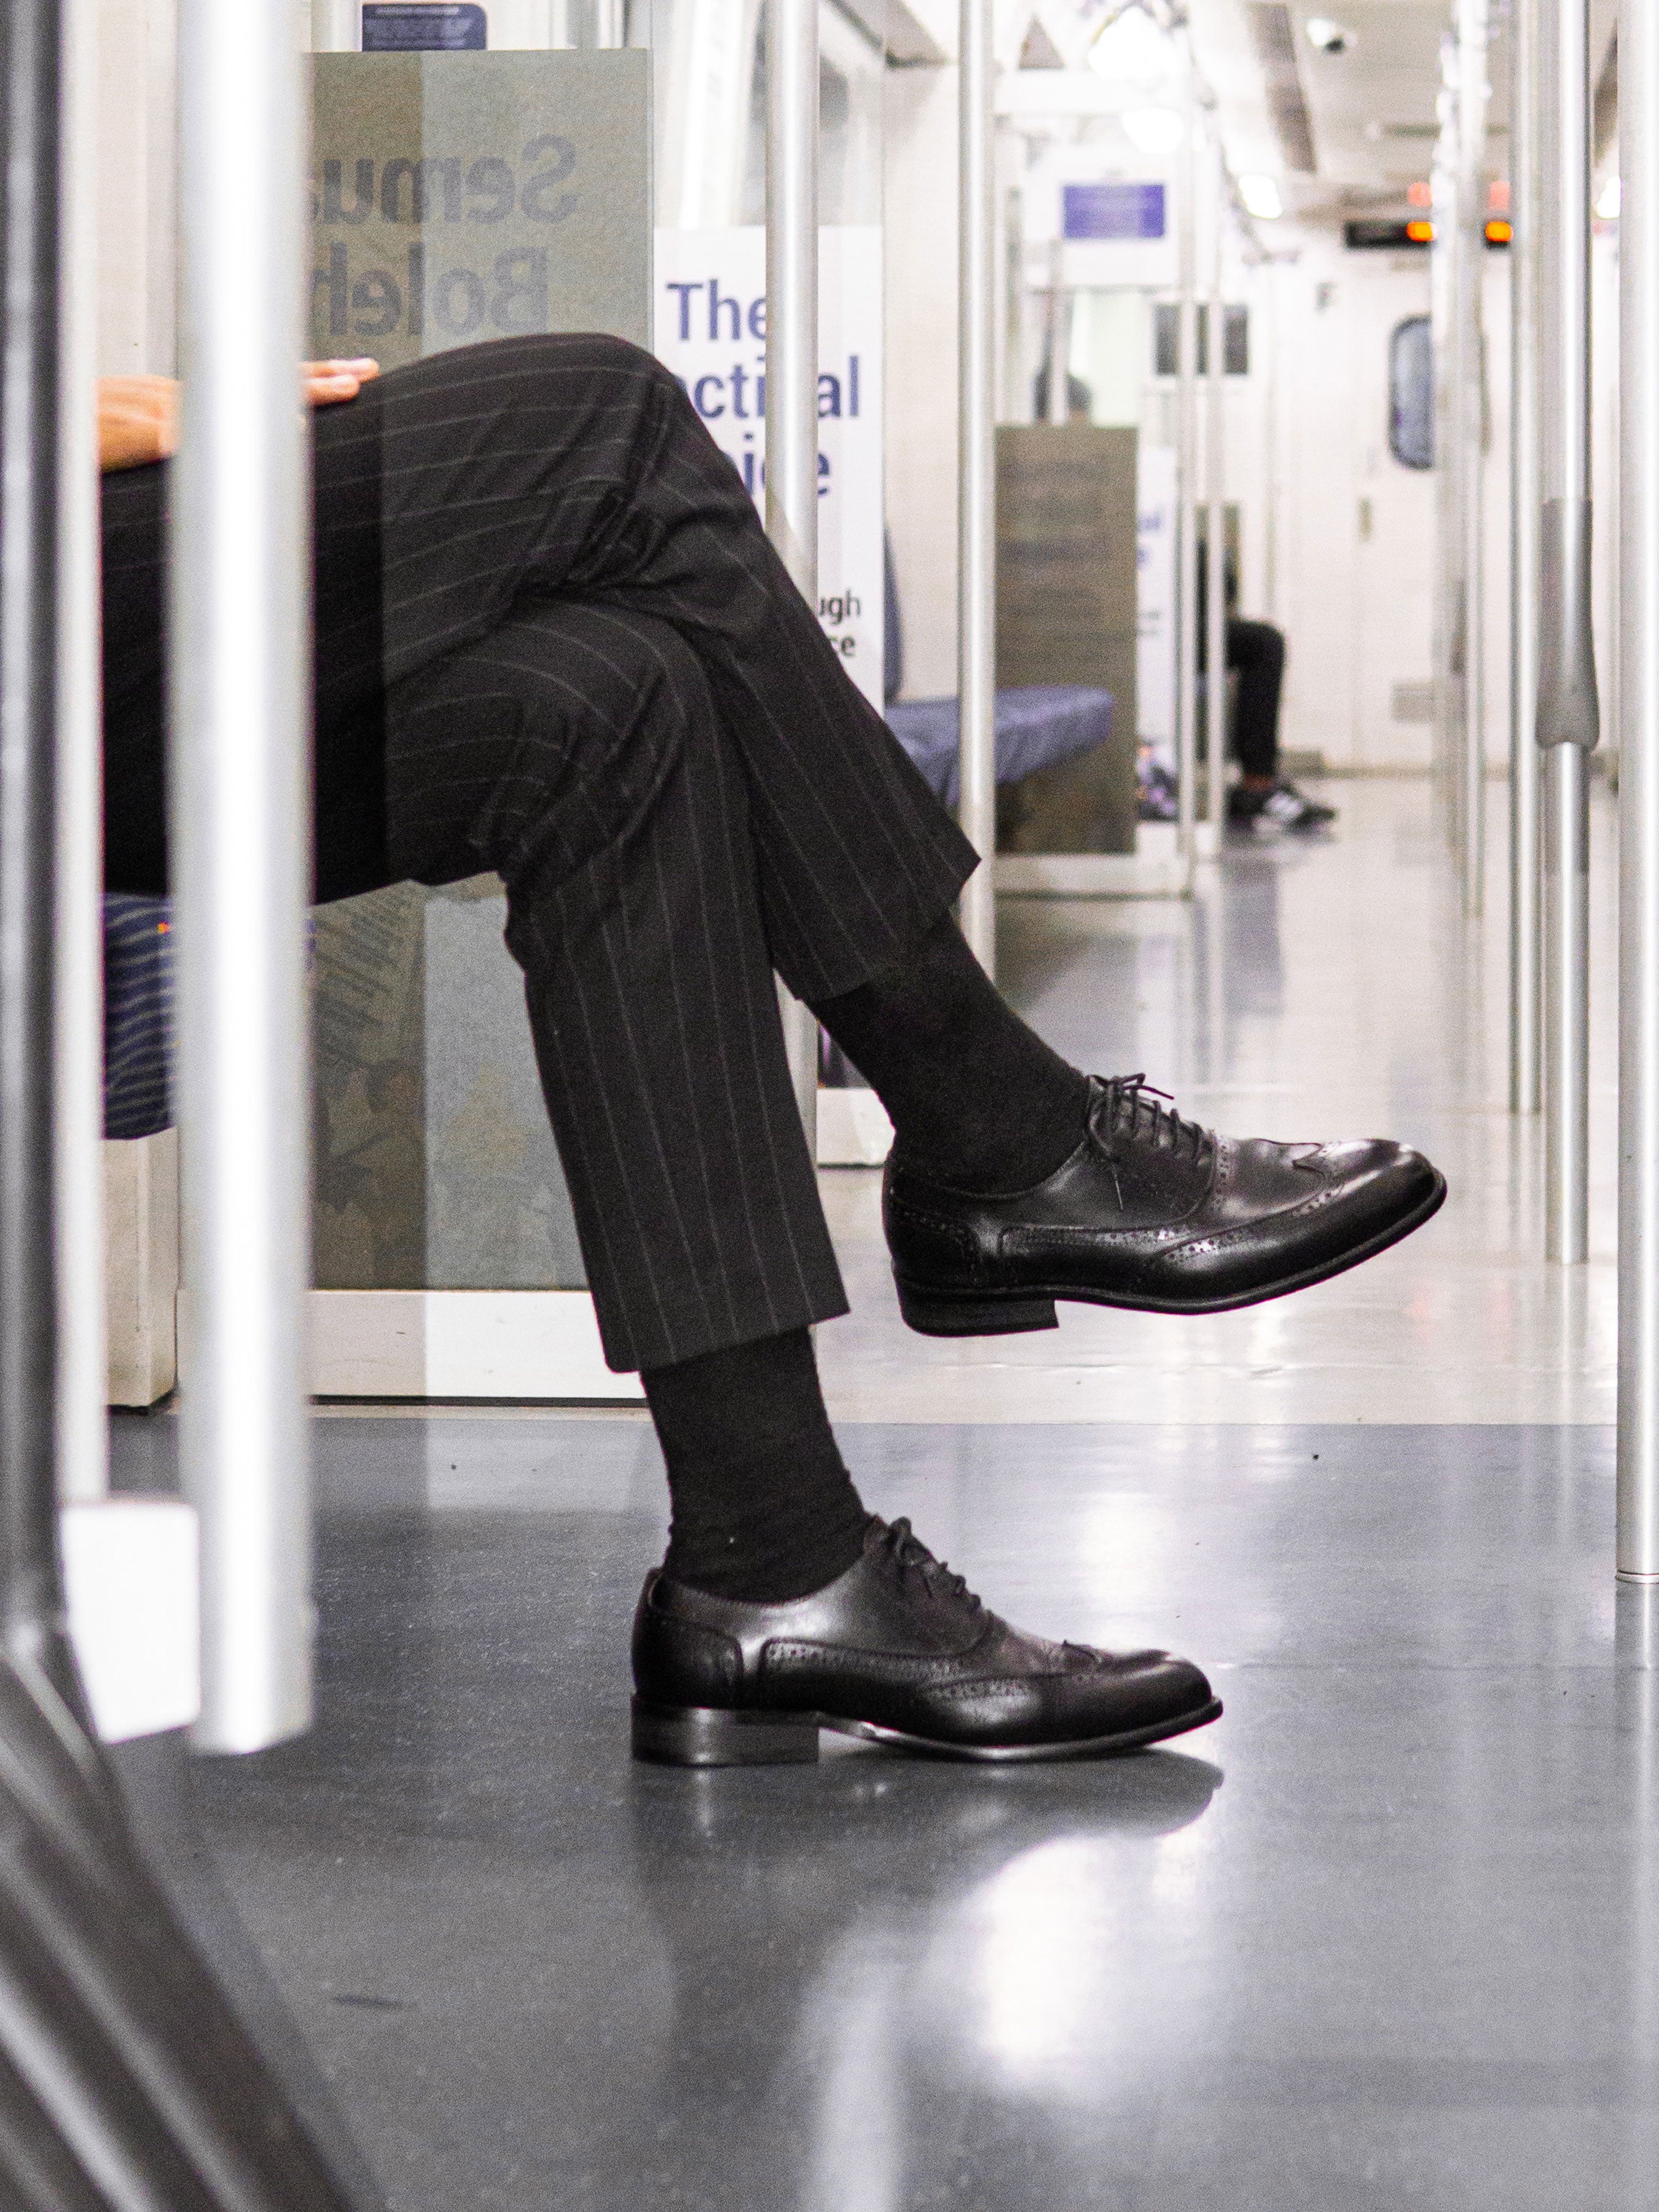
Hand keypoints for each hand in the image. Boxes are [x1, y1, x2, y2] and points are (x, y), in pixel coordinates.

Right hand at [97, 358, 381, 472]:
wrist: (39, 433)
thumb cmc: (79, 444)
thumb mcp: (134, 439)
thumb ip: (176, 443)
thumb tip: (218, 456)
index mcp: (172, 399)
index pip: (248, 382)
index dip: (301, 380)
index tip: (349, 376)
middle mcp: (169, 394)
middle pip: (255, 377)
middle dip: (316, 376)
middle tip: (368, 373)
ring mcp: (154, 409)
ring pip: (237, 397)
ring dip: (292, 392)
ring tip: (345, 389)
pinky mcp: (138, 432)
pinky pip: (195, 431)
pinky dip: (234, 430)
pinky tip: (275, 432)